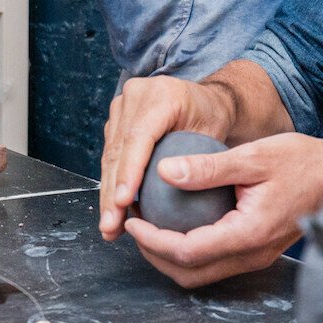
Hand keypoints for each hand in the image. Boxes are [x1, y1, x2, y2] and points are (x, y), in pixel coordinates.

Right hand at [99, 75, 235, 241]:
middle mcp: (135, 97)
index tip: (124, 202)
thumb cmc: (214, 118)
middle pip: (118, 149)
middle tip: (111, 225)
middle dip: (112, 191)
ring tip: (109, 226)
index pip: (138, 137)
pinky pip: (110, 154)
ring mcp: (122, 107)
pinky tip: (114, 210)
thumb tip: (174, 183)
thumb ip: (197, 158)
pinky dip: (112, 183)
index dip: (129, 171)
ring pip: (109, 154)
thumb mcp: (214, 133)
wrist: (205, 99)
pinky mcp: (116, 119)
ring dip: (108, 192)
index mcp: (161, 96)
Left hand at [124, 134, 322, 287]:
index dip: (152, 240)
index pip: (188, 251)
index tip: (132, 221)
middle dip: (154, 255)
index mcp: (249, 234)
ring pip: (201, 273)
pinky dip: (188, 250)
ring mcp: (255, 256)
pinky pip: (215, 262)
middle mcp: (252, 254)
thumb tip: (164, 171)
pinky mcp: (257, 250)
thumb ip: (208, 167)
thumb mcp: (253, 156)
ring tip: (149, 225)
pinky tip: (175, 223)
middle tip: (134, 225)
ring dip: (169, 255)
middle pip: (190, 273)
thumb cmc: (303, 163)